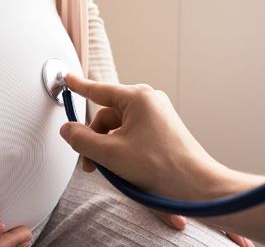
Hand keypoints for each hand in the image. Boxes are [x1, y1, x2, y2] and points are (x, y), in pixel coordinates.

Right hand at [59, 74, 233, 202]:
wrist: (197, 187)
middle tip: (90, 165)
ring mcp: (158, 116)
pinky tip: (125, 171)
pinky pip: (132, 136)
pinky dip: (123, 151)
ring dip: (108, 149)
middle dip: (95, 140)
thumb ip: (82, 140)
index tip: (67, 78)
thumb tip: (68, 129)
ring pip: (119, 129)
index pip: (99, 90)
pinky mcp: (163, 131)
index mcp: (138, 98)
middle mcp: (149, 102)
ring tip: (111, 172)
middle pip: (107, 116)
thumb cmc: (161, 167)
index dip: (79, 86)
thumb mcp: (111, 154)